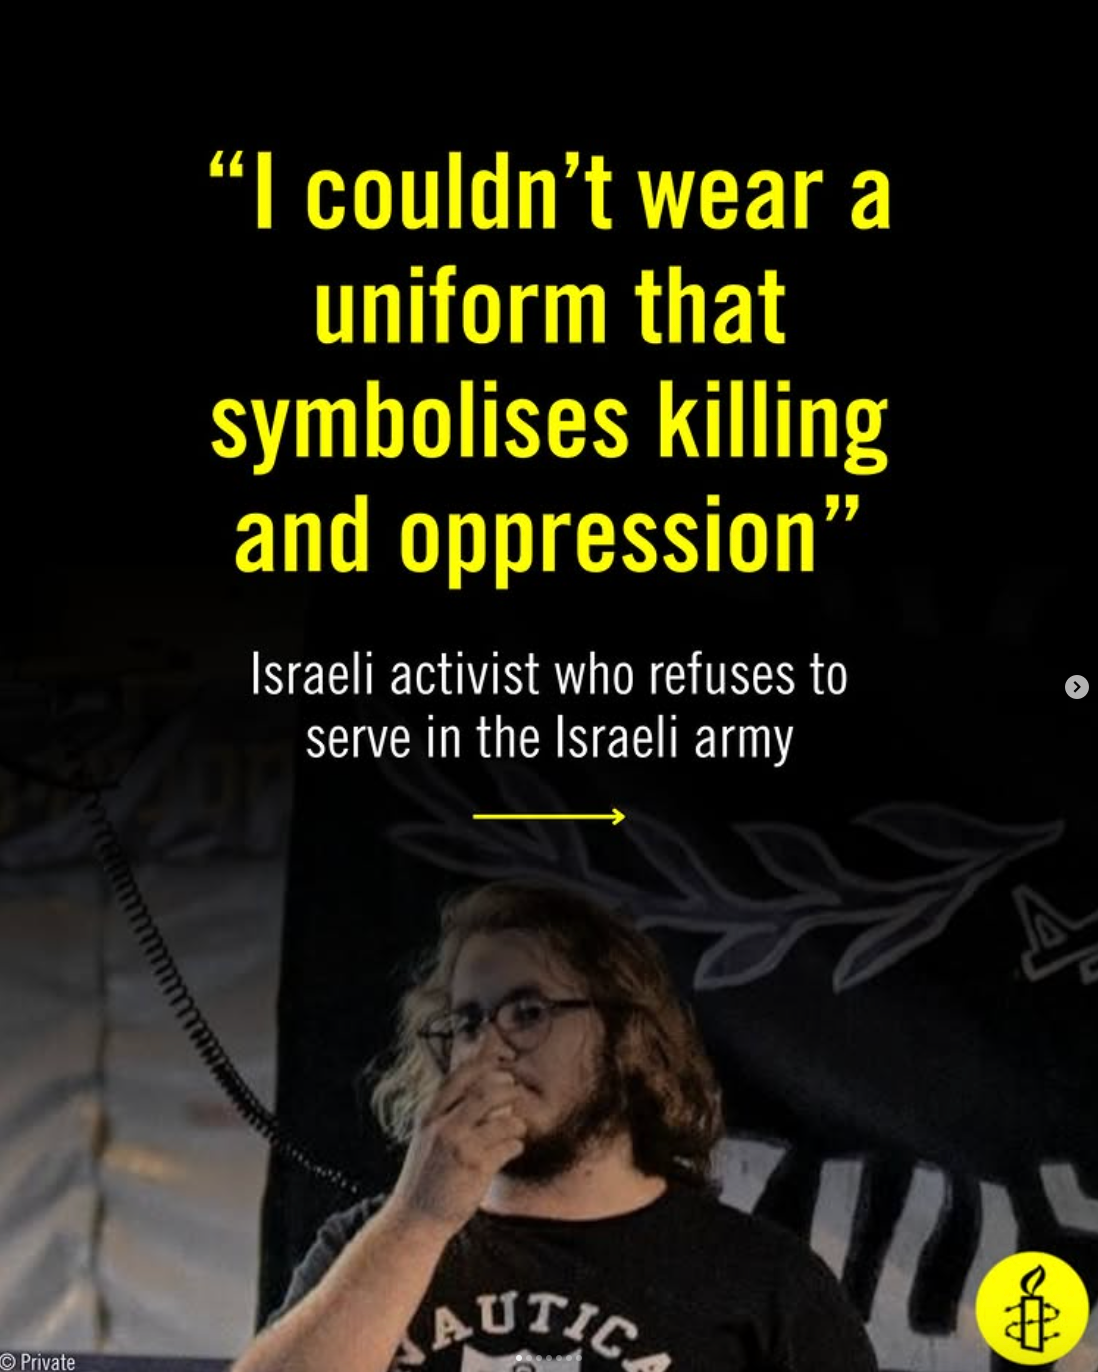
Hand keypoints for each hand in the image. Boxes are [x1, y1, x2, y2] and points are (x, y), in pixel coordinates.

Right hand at [388, 1042, 526, 1235]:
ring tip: (517, 1128)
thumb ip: (447, 1115)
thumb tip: (482, 1092)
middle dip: (506, 1088)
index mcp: (429, 1117)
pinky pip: (507, 1147)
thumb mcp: (427, 1138)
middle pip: (484, 1092)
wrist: (414, 1219)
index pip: (457, 1078)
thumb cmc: (426, 1177)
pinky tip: (513, 1148)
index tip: (499, 1065)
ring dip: (515, 1122)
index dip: (482, 1066)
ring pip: (501, 1120)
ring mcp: (459, 1147)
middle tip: (515, 1091)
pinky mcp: (476, 1168)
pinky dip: (515, 1145)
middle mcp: (442, 1127)